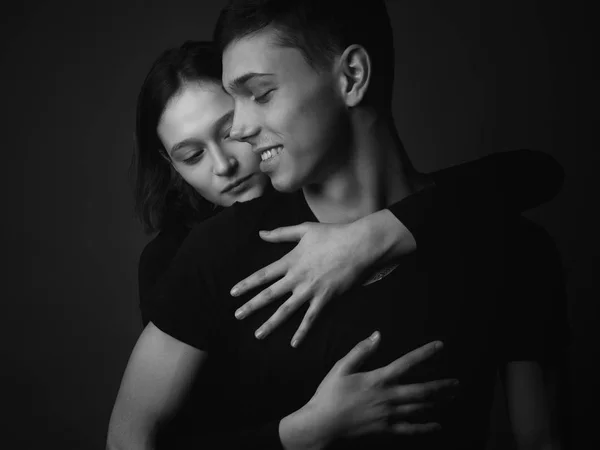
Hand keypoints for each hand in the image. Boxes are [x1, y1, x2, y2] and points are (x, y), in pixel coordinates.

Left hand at [231, 212, 414, 346]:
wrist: (358, 245)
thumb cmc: (333, 234)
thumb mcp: (304, 229)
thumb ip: (281, 233)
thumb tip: (261, 234)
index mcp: (290, 260)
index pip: (263, 275)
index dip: (247, 284)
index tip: (233, 293)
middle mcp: (296, 277)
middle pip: (269, 294)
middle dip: (251, 306)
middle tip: (237, 315)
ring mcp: (310, 290)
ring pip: (286, 310)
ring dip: (270, 323)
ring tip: (258, 334)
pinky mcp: (325, 299)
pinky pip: (311, 318)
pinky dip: (302, 332)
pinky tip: (294, 343)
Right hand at [279, 334, 456, 448]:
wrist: (322, 425)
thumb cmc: (329, 395)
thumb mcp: (341, 368)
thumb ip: (361, 351)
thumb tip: (377, 335)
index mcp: (378, 379)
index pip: (407, 363)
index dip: (425, 353)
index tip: (440, 346)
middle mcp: (387, 397)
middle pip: (422, 391)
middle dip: (442, 386)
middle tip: (457, 384)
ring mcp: (388, 416)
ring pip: (419, 409)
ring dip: (438, 403)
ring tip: (452, 399)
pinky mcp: (385, 430)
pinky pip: (410, 430)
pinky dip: (426, 427)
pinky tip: (437, 425)